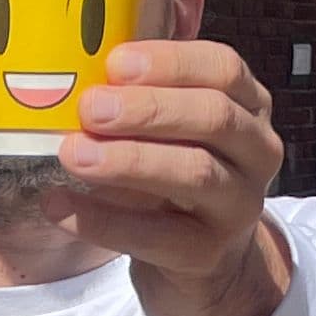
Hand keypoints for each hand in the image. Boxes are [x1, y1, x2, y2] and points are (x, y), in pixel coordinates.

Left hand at [62, 37, 289, 315]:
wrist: (205, 262)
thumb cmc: (177, 172)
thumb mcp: (173, 126)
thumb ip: (143, 90)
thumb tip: (74, 53)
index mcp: (248, 105)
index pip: (223, 69)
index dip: (171, 62)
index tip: (115, 63)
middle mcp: (256, 151)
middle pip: (213, 117)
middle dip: (148, 109)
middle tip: (90, 108)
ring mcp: (239, 206)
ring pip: (194, 173)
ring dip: (128, 160)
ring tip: (71, 154)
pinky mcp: (208, 255)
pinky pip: (156, 236)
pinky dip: (102, 220)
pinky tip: (58, 204)